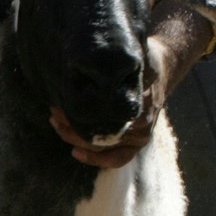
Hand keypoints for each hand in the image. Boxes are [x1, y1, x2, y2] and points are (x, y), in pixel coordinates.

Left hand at [50, 39, 165, 169]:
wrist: (161, 71)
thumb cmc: (145, 60)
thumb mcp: (138, 56)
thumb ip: (126, 63)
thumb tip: (103, 56)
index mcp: (141, 106)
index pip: (104, 120)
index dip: (77, 115)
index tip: (59, 103)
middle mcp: (141, 126)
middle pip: (100, 136)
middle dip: (72, 125)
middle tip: (54, 113)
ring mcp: (139, 137)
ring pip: (103, 147)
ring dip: (75, 138)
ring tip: (57, 123)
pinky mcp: (135, 143)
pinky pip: (116, 159)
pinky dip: (95, 159)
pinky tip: (75, 152)